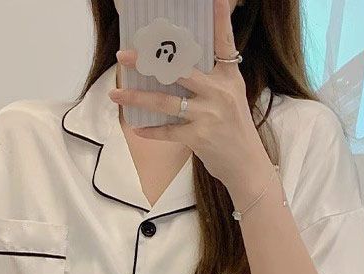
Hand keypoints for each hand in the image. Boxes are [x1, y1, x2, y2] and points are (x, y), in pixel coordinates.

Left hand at [109, 0, 270, 190]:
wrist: (246, 165)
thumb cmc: (235, 130)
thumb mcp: (230, 97)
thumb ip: (209, 80)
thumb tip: (175, 66)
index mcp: (229, 76)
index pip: (224, 42)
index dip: (220, 18)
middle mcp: (220, 91)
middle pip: (179, 69)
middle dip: (148, 61)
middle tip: (124, 55)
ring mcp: (209, 114)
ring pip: (165, 101)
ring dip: (137, 97)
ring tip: (116, 93)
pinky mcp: (199, 137)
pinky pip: (167, 130)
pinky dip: (150, 130)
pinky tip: (136, 127)